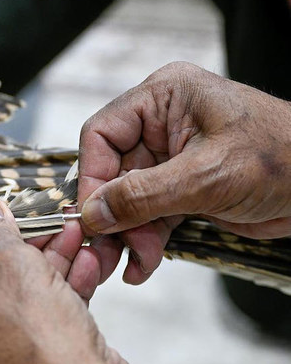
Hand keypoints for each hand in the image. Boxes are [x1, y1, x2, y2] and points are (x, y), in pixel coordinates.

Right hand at [78, 62, 290, 283]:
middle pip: (111, 173)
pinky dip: (144, 241)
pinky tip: (144, 265)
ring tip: (134, 264)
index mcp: (164, 98)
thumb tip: (92, 214)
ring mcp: (170, 160)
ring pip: (127, 201)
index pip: (102, 134)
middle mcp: (162, 125)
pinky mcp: (181, 189)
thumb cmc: (284, 158)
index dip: (91, 178)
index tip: (92, 218)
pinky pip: (148, 216)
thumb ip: (143, 195)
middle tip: (107, 254)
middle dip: (112, 218)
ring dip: (127, 236)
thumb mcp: (206, 176)